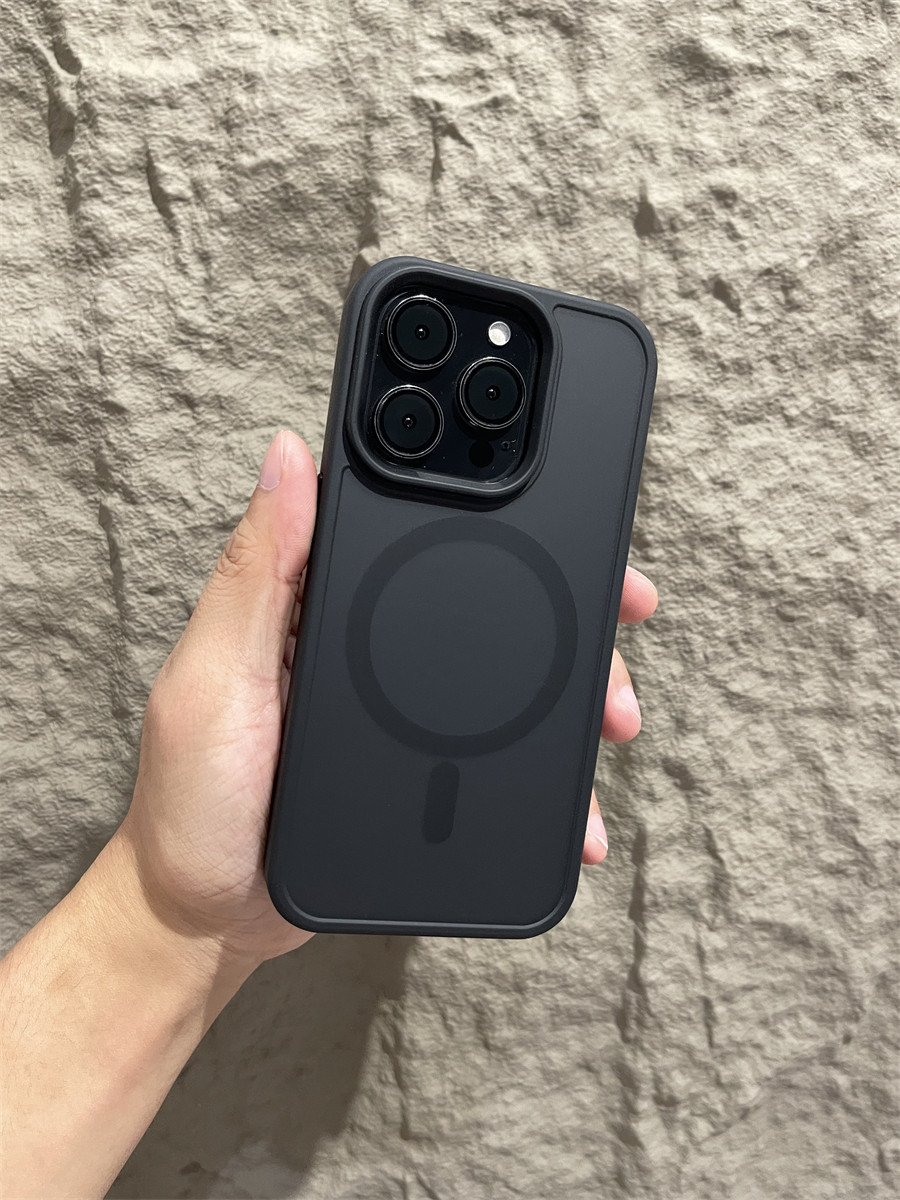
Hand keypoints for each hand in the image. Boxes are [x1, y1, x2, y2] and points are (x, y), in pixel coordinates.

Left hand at [115, 431, 656, 967]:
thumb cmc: (192, 801)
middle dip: (565, 610)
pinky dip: (546, 772)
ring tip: (612, 723)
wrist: (209, 920)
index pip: (413, 533)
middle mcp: (364, 648)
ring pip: (509, 682)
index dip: (493, 517)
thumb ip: (255, 574)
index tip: (566, 517)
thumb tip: (286, 455)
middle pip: (483, 604)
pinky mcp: (419, 770)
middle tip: (623, 617)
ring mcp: (398, 712)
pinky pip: (499, 757)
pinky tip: (577, 802)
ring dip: (573, 692)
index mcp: (315, 608)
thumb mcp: (214, 678)